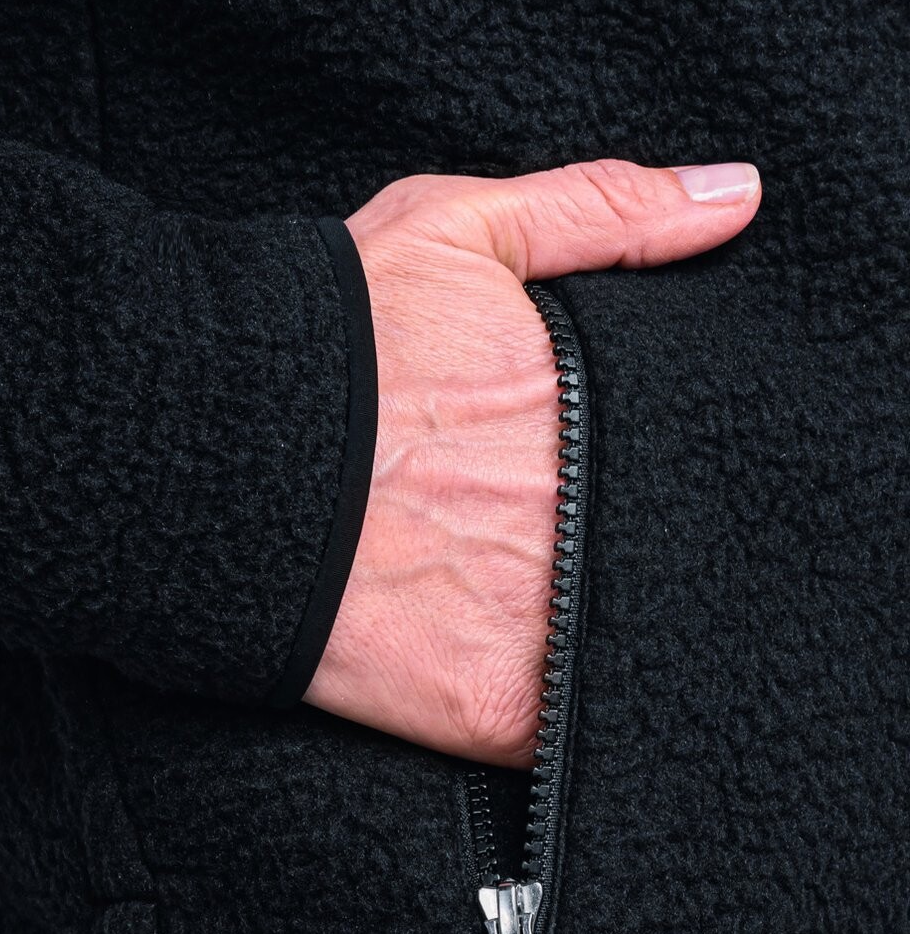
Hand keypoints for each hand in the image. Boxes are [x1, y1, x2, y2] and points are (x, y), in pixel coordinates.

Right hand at [304, 160, 760, 766]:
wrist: (195, 462)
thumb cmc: (319, 347)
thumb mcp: (454, 232)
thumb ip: (603, 210)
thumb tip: (738, 196)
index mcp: (594, 412)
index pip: (700, 457)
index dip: (695, 472)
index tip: (674, 480)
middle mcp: (584, 519)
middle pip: (675, 554)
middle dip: (663, 553)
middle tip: (610, 549)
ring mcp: (546, 622)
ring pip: (638, 650)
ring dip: (635, 641)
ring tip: (589, 622)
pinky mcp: (497, 711)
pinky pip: (576, 737)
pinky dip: (588, 727)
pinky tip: (568, 697)